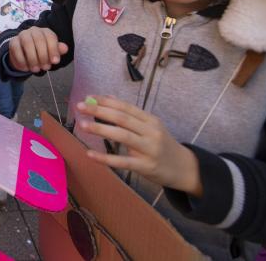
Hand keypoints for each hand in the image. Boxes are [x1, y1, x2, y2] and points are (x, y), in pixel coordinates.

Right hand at [7, 26, 67, 72]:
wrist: (24, 55)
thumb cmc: (40, 53)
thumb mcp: (50, 53)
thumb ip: (57, 50)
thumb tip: (65, 48)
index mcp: (45, 32)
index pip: (50, 37)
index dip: (53, 49)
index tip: (55, 62)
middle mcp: (34, 30)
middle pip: (39, 39)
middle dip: (43, 55)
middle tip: (45, 68)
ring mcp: (22, 35)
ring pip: (27, 43)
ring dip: (32, 58)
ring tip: (36, 69)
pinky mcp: (13, 42)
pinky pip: (17, 50)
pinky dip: (22, 61)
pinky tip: (26, 68)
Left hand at [76, 95, 202, 196]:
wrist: (185, 168)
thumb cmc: (161, 145)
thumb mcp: (150, 126)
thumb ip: (130, 114)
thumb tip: (108, 97)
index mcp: (150, 120)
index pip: (125, 107)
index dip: (106, 101)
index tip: (88, 97)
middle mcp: (151, 132)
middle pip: (122, 118)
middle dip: (100, 111)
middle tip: (80, 107)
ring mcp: (149, 149)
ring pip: (122, 136)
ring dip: (101, 129)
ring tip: (83, 125)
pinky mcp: (146, 167)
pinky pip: (123, 162)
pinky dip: (106, 158)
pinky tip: (90, 154)